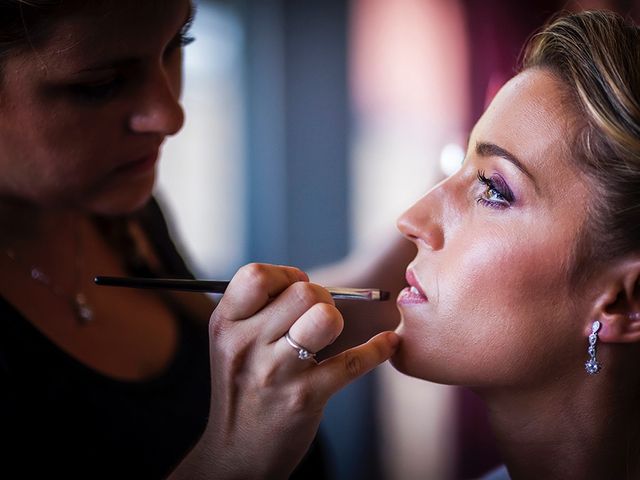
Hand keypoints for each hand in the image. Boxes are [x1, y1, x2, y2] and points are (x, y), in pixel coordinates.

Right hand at [186, 263, 398, 479]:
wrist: (237, 454)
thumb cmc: (243, 388)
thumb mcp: (233, 344)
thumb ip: (260, 310)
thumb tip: (309, 282)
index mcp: (226, 324)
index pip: (257, 275)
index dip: (285, 275)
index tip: (295, 288)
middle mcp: (246, 345)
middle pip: (302, 292)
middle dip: (321, 296)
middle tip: (318, 315)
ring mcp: (276, 373)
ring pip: (326, 318)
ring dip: (336, 320)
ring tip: (330, 334)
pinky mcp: (305, 398)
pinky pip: (353, 361)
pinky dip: (378, 349)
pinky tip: (388, 343)